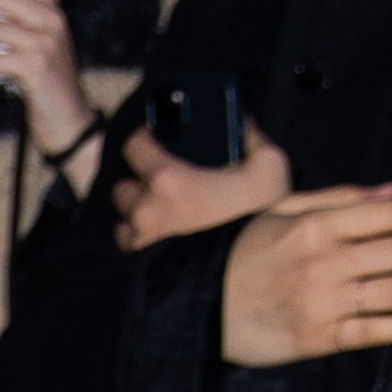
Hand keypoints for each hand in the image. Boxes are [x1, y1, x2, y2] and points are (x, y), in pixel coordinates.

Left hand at [114, 114, 293, 251]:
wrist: (255, 271)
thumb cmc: (258, 220)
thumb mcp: (269, 168)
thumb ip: (252, 136)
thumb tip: (240, 119)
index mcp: (169, 179)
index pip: (133, 146)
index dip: (143, 140)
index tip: (153, 141)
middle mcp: (146, 208)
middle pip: (123, 186)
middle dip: (139, 183)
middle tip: (163, 186)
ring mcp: (141, 239)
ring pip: (122, 217)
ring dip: (136, 213)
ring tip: (160, 214)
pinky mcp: (142, 264)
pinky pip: (128, 244)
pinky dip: (138, 239)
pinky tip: (159, 236)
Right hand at [219, 187, 391, 367]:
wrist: (199, 310)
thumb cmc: (240, 258)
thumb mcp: (279, 212)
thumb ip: (337, 198)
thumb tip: (391, 191)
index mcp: (317, 224)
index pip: (389, 214)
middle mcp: (325, 261)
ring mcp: (324, 301)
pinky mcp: (319, 337)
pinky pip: (373, 331)